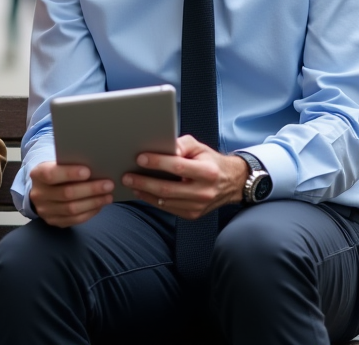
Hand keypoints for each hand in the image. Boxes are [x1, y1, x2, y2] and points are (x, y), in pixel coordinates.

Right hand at [29, 161, 113, 227]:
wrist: (43, 189)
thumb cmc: (57, 172)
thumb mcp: (57, 164)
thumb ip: (70, 164)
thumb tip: (96, 166)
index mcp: (37, 174)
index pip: (51, 174)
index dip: (69, 173)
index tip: (88, 171)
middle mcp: (39, 194)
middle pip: (66, 193)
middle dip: (90, 189)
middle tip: (108, 184)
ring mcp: (45, 210)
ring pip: (71, 209)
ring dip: (93, 202)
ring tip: (108, 196)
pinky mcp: (53, 221)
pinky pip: (74, 220)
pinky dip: (89, 212)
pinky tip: (100, 205)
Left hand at [121, 135, 247, 218]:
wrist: (231, 183)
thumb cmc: (210, 161)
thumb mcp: (200, 147)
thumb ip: (183, 144)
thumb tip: (165, 146)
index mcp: (207, 171)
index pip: (179, 167)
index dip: (158, 162)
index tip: (140, 158)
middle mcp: (204, 191)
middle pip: (168, 188)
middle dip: (144, 182)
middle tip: (127, 175)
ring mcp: (198, 206)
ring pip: (165, 201)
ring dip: (145, 192)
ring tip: (131, 183)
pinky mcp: (192, 214)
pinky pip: (168, 208)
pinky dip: (152, 200)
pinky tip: (142, 192)